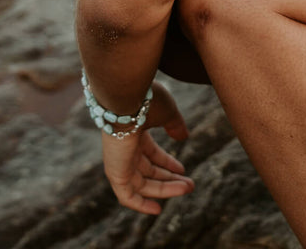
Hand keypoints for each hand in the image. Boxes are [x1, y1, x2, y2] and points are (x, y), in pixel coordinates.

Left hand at [102, 83, 193, 214]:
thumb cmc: (146, 99)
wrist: (125, 96)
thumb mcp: (167, 112)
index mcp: (134, 132)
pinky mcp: (115, 172)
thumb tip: (183, 137)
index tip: (183, 170)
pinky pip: (126, 195)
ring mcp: (119, 160)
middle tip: (189, 185)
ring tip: (187, 189)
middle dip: (169, 179)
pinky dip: (140, 204)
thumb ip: (175, 125)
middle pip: (148, 171)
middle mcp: (125, 148)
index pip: (151, 154)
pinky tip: (157, 209)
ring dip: (165, 189)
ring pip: (142, 184)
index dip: (167, 163)